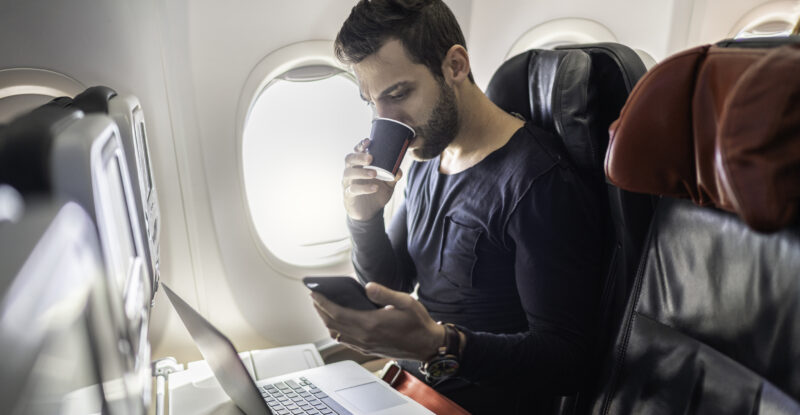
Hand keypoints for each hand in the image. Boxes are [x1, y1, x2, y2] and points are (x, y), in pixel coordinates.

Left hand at [311, 282, 443, 360]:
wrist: (427, 345)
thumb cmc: (418, 323)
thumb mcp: (406, 302)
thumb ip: (384, 293)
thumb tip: (367, 287)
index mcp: (371, 324)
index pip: (337, 313)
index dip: (323, 302)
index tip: (314, 293)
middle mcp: (364, 337)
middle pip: (332, 323)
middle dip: (320, 310)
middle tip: (314, 297)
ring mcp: (365, 345)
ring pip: (336, 333)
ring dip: (326, 321)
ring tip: (322, 308)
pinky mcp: (368, 350)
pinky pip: (345, 341)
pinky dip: (336, 330)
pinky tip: (336, 323)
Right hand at [342, 138, 402, 220]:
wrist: (370, 213)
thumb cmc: (376, 193)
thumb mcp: (388, 184)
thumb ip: (393, 176)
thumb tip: (399, 170)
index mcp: (359, 165)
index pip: (356, 152)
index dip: (360, 146)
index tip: (368, 141)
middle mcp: (351, 172)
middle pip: (349, 159)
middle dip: (359, 156)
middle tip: (371, 158)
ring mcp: (348, 184)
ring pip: (348, 173)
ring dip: (361, 172)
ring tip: (374, 173)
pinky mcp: (348, 196)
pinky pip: (353, 190)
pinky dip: (364, 188)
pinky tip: (375, 188)